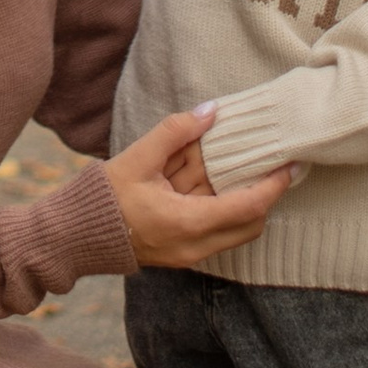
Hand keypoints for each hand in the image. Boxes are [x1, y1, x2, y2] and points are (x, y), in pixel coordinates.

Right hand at [106, 107, 299, 270]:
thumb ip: (175, 132)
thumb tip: (210, 112)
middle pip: (251, 225)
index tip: (291, 165)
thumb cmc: (105, 198)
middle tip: (275, 168)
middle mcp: (195, 246)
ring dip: (243, 204)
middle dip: (266, 197)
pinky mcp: (182, 253)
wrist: (77, 236)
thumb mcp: (138, 158)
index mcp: (187, 223)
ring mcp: (189, 254)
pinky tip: (213, 183)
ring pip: (235, 231)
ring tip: (243, 170)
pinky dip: (223, 209)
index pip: (248, 207)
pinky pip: (216, 232)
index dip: (274, 186)